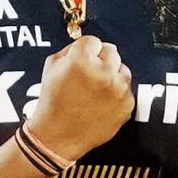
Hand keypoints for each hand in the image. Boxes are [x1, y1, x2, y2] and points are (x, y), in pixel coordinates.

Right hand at [27, 35, 134, 160]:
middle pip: (111, 51)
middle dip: (100, 59)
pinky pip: (126, 89)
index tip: (82, 60)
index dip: (85, 51)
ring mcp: (117, 89)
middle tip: (88, 74)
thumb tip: (89, 44)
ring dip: (111, 74)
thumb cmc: (52, 102)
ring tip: (95, 89)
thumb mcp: (51, 67)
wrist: (58, 136)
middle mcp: (102, 72)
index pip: (93, 41)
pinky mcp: (127, 104)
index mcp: (81, 60)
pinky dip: (116, 93)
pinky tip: (101, 101)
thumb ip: (71, 49)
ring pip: (122, 68)